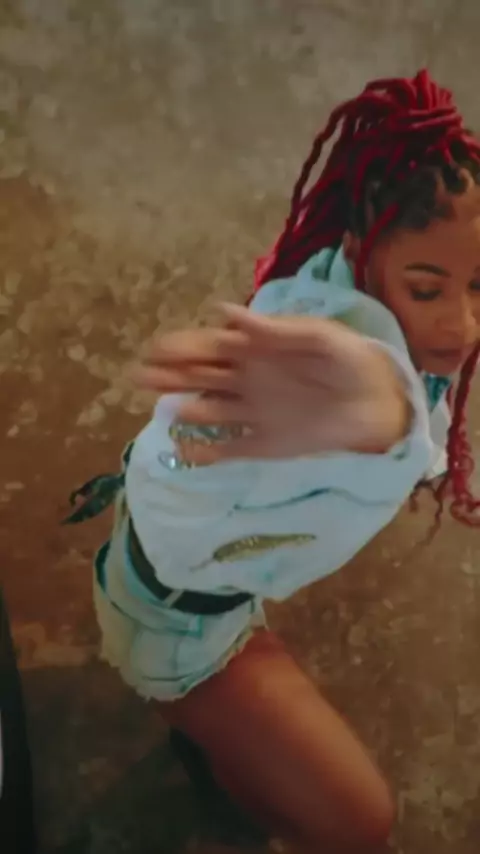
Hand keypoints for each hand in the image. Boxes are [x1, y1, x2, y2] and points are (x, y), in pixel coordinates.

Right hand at [134, 304, 410, 463]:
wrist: (378, 402)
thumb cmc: (349, 360)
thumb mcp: (317, 336)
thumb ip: (273, 329)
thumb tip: (222, 312)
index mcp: (255, 350)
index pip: (208, 347)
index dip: (180, 348)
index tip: (154, 350)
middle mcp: (246, 381)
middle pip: (199, 378)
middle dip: (168, 376)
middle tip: (139, 376)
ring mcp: (253, 414)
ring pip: (208, 411)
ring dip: (184, 410)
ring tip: (164, 410)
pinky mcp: (265, 445)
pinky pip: (230, 450)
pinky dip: (207, 452)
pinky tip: (186, 452)